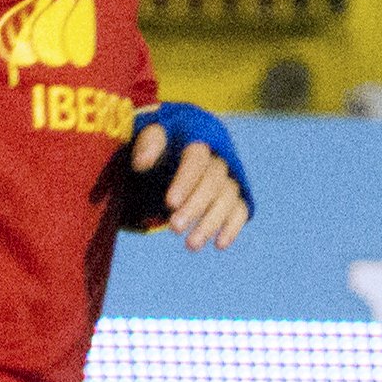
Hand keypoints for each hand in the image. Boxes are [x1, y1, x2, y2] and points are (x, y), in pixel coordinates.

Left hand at [129, 120, 250, 250]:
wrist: (170, 152)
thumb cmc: (158, 144)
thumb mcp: (148, 137)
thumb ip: (146, 144)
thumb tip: (142, 163)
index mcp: (199, 140)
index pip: (196, 159)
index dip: (186, 181)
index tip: (170, 203)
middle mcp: (219, 158)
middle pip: (213, 183)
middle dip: (195, 206)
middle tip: (174, 228)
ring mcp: (229, 178)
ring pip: (227, 199)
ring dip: (211, 222)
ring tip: (190, 245)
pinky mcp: (235, 195)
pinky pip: (239, 210)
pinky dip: (232, 227)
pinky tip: (219, 244)